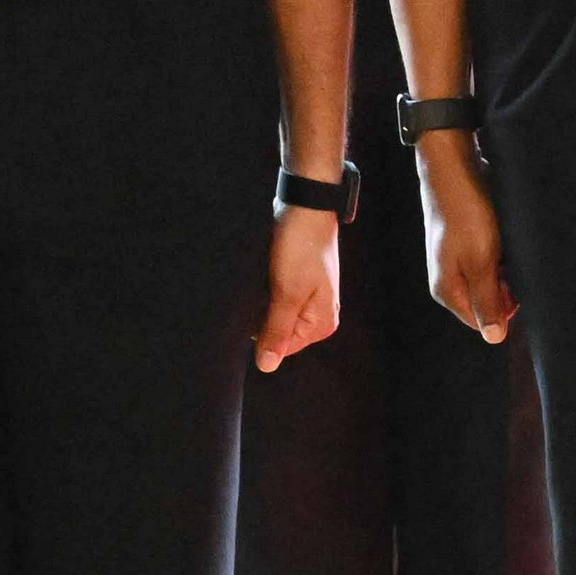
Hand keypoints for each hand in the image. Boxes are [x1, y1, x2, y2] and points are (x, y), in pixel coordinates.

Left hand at [257, 204, 339, 371]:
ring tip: (260, 282)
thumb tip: (266, 367)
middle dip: (261, 318)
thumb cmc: (301, 247)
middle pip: (278, 334)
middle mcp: (318, 316)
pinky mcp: (296, 285)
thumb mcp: (287, 293)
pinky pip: (274, 301)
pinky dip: (263, 293)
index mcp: (322, 324)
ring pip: (273, 317)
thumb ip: (276, 332)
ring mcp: (307, 300)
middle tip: (258, 291)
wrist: (305, 207)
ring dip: (261, 304)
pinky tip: (261, 278)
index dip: (261, 333)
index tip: (252, 309)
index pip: (281, 349)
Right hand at [417, 137, 514, 344]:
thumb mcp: (480, 260)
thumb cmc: (465, 212)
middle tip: (512, 259)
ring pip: (494, 278)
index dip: (506, 309)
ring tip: (508, 245)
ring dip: (508, 267)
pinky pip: (492, 258)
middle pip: (490, 300)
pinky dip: (504, 252)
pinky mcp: (468, 242)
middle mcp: (451, 279)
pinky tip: (506, 236)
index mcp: (448, 290)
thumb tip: (494, 338)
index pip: (484, 321)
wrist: (454, 166)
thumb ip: (487, 300)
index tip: (518, 285)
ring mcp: (458, 260)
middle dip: (508, 287)